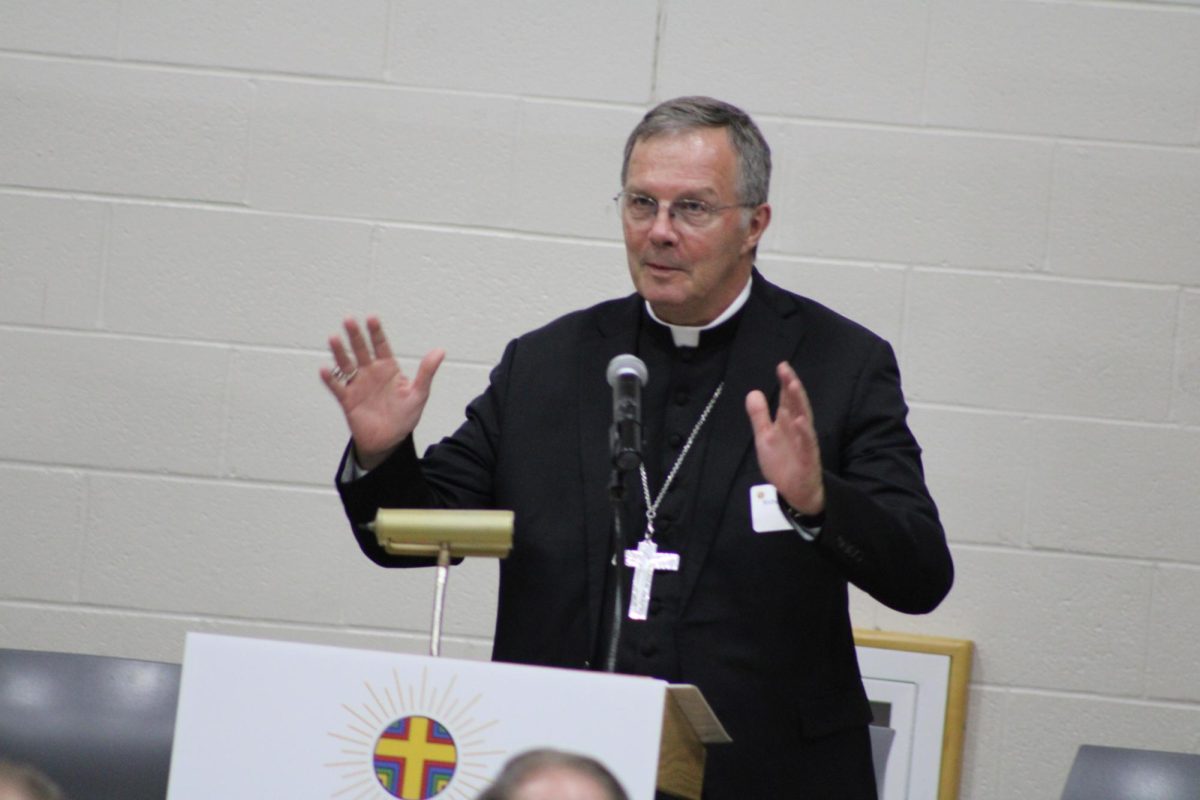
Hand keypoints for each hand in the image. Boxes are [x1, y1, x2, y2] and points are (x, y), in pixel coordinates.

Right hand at [320, 316, 444, 469]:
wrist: (389, 441)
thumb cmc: (405, 417)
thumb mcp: (419, 394)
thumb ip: (426, 372)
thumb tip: (440, 350)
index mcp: (388, 368)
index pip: (381, 345)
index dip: (376, 332)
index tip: (371, 318)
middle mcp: (370, 372)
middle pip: (361, 350)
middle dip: (355, 336)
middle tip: (349, 320)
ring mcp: (358, 385)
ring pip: (346, 364)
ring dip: (339, 352)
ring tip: (333, 338)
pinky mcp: (348, 400)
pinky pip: (337, 387)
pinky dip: (330, 379)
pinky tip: (324, 369)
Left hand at [745, 361, 824, 514]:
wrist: (795, 492)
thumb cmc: (783, 463)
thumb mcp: (765, 437)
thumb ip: (759, 416)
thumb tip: (753, 392)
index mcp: (787, 422)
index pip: (788, 399)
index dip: (785, 382)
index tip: (781, 365)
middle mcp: (798, 429)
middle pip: (796, 403)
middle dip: (791, 386)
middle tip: (786, 369)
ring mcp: (804, 442)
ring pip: (803, 418)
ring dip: (799, 402)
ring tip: (793, 385)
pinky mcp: (807, 458)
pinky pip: (807, 443)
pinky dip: (804, 432)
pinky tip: (800, 420)